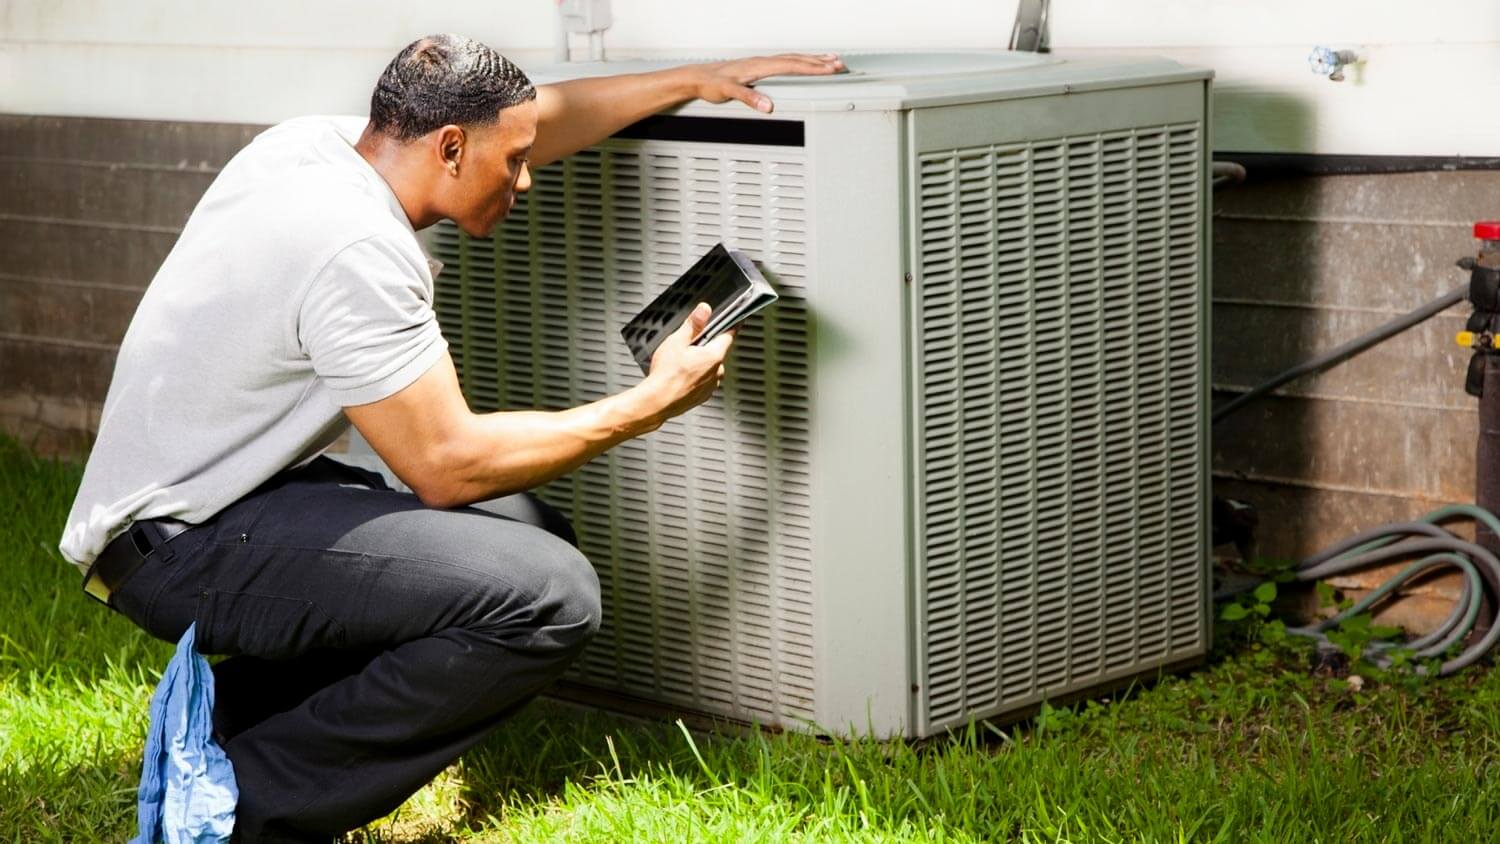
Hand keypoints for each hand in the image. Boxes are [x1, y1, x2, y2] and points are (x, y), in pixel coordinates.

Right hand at [642, 303, 735, 421]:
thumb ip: (693, 324)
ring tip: (680, 365)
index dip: (731, 326)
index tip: (736, 321)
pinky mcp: (703, 396)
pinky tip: (680, 377)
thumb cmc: (666, 375)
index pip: (728, 336)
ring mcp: (711, 386)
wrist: (657, 402)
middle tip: (687, 347)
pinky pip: (703, 381)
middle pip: (716, 352)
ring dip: (699, 363)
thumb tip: (704, 310)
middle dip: (705, 347)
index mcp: (714, 356)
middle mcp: (717, 372)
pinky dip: (695, 377)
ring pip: (709, 368)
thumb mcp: (677, 341)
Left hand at [692, 53, 844, 112]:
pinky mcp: (758, 68)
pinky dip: (798, 62)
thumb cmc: (710, 84)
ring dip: (812, 60)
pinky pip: (784, 62)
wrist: (697, 78)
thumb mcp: (728, 93)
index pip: (792, 66)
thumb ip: (749, 98)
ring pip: (793, 59)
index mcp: (759, 66)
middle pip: (797, 60)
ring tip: (830, 60)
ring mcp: (761, 64)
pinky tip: (801, 65)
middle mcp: (762, 62)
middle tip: (840, 65)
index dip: (813, 68)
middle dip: (820, 62)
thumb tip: (768, 105)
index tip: (831, 70)